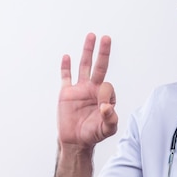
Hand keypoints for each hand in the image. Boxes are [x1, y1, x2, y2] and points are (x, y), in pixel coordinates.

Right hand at [58, 33, 117, 148]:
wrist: (76, 141)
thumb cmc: (94, 134)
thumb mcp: (107, 129)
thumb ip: (110, 119)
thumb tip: (106, 107)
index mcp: (105, 96)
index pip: (107, 87)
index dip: (105, 95)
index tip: (101, 107)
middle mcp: (94, 88)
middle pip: (100, 66)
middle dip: (103, 52)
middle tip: (106, 38)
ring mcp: (80, 89)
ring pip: (84, 66)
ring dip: (87, 51)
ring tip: (91, 36)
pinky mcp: (66, 92)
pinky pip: (66, 77)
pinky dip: (66, 67)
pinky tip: (67, 57)